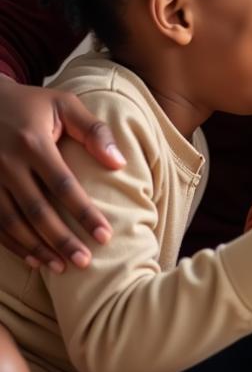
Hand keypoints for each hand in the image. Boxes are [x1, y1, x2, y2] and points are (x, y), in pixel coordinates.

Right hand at [0, 77, 117, 270]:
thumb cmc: (31, 104)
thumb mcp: (64, 105)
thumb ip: (94, 131)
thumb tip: (119, 163)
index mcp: (33, 144)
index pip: (63, 186)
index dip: (84, 213)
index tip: (105, 236)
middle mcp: (7, 164)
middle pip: (37, 211)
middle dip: (61, 239)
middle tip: (84, 262)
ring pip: (12, 222)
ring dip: (37, 248)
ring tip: (62, 267)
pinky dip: (13, 244)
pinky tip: (33, 259)